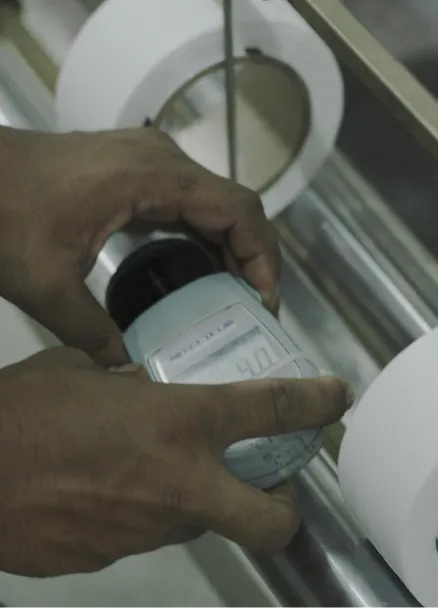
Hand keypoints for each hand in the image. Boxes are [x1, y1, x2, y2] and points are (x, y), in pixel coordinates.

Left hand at [0, 126, 279, 365]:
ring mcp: (149, 160)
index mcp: (155, 179)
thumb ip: (92, 334)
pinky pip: (186, 201)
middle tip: (253, 308)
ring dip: (229, 246)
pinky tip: (198, 268)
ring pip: (213, 202)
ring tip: (232, 295)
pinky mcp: (134, 169)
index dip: (264, 257)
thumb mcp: (47, 286)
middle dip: (253, 257)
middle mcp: (162, 160)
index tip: (265, 301)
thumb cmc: (1, 213)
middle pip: (234, 207)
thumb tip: (127, 372)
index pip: (239, 211)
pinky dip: (202, 234)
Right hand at [0, 347, 350, 576]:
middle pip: (269, 517)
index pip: (270, 409)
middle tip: (271, 482)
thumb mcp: (82, 372)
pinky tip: (106, 488)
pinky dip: (142, 512)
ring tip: (159, 469)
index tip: (333, 397)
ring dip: (198, 499)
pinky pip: (144, 535)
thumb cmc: (21, 412)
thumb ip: (124, 381)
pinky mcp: (107, 559)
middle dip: (284, 505)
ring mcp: (144, 531)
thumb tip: (140, 386)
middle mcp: (174, 483)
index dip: (314, 403)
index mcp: (175, 423)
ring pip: (198, 523)